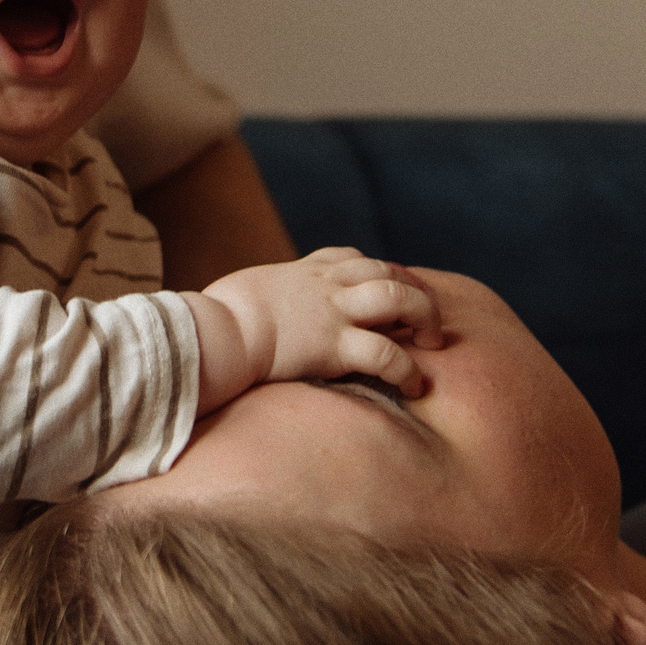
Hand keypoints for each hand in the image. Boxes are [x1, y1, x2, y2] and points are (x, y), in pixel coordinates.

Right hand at [188, 248, 443, 412]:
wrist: (214, 333)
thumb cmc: (214, 318)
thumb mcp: (239, 293)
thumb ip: (256, 298)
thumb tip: (238, 311)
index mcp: (302, 271)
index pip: (351, 258)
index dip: (376, 272)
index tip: (387, 288)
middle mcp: (326, 285)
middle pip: (387, 271)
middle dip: (414, 291)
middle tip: (424, 319)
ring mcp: (335, 312)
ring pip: (399, 298)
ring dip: (424, 318)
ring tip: (432, 343)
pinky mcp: (335, 346)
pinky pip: (387, 355)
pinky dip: (409, 370)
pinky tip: (417, 386)